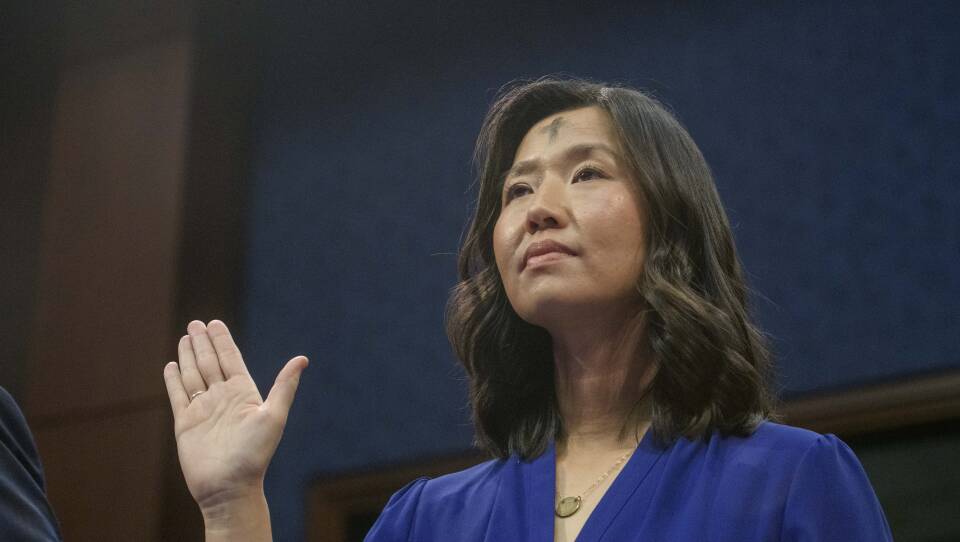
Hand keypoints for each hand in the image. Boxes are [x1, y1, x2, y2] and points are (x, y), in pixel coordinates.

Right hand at [162, 320, 307, 511]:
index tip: (215, 323)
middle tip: (195, 323)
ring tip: (185, 337)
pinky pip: (178, 396)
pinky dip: (174, 380)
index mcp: (243, 394)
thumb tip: (303, 358)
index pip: (230, 359)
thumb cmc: (255, 455)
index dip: (222, 341)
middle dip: (202, 343)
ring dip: (188, 356)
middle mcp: (222, 398)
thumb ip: (285, 386)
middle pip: (210, 363)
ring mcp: (203, 410)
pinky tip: (171, 365)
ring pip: (194, 375)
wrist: (230, 487)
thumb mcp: (273, 416)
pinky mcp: (186, 423)